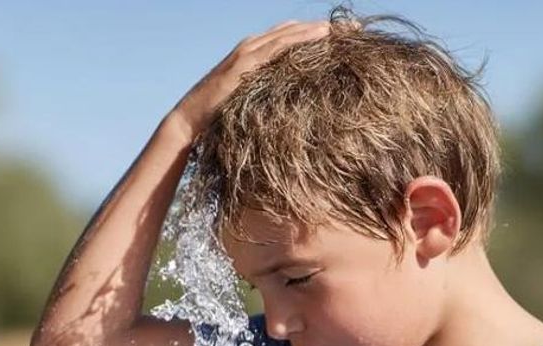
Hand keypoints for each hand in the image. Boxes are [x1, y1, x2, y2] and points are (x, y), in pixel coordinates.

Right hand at [170, 20, 330, 139]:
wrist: (190, 121)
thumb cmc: (218, 117)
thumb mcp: (249, 101)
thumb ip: (267, 96)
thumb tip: (290, 108)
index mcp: (254, 55)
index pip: (289, 38)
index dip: (315, 34)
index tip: (344, 35)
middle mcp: (251, 48)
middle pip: (293, 31)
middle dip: (323, 29)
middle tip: (353, 28)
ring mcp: (247, 53)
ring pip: (288, 34)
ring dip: (316, 29)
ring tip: (343, 28)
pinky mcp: (245, 63)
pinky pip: (278, 46)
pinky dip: (301, 38)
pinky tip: (321, 35)